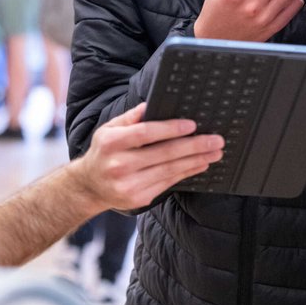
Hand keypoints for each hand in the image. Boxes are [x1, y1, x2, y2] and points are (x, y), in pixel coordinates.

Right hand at [72, 103, 223, 211]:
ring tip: (214, 153)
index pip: (146, 133)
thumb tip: (151, 106)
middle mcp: (120, 164)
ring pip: (170, 170)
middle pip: (164, 153)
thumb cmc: (104, 152)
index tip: (192, 125)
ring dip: (197, 160)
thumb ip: (130, 117)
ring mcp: (129, 185)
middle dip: (195, 146)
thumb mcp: (109, 129)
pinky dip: (187, 173)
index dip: (171, 129)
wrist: (89, 186)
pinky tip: (200, 165)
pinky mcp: (139, 198)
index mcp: (112, 142)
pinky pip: (168, 183)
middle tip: (216, 140)